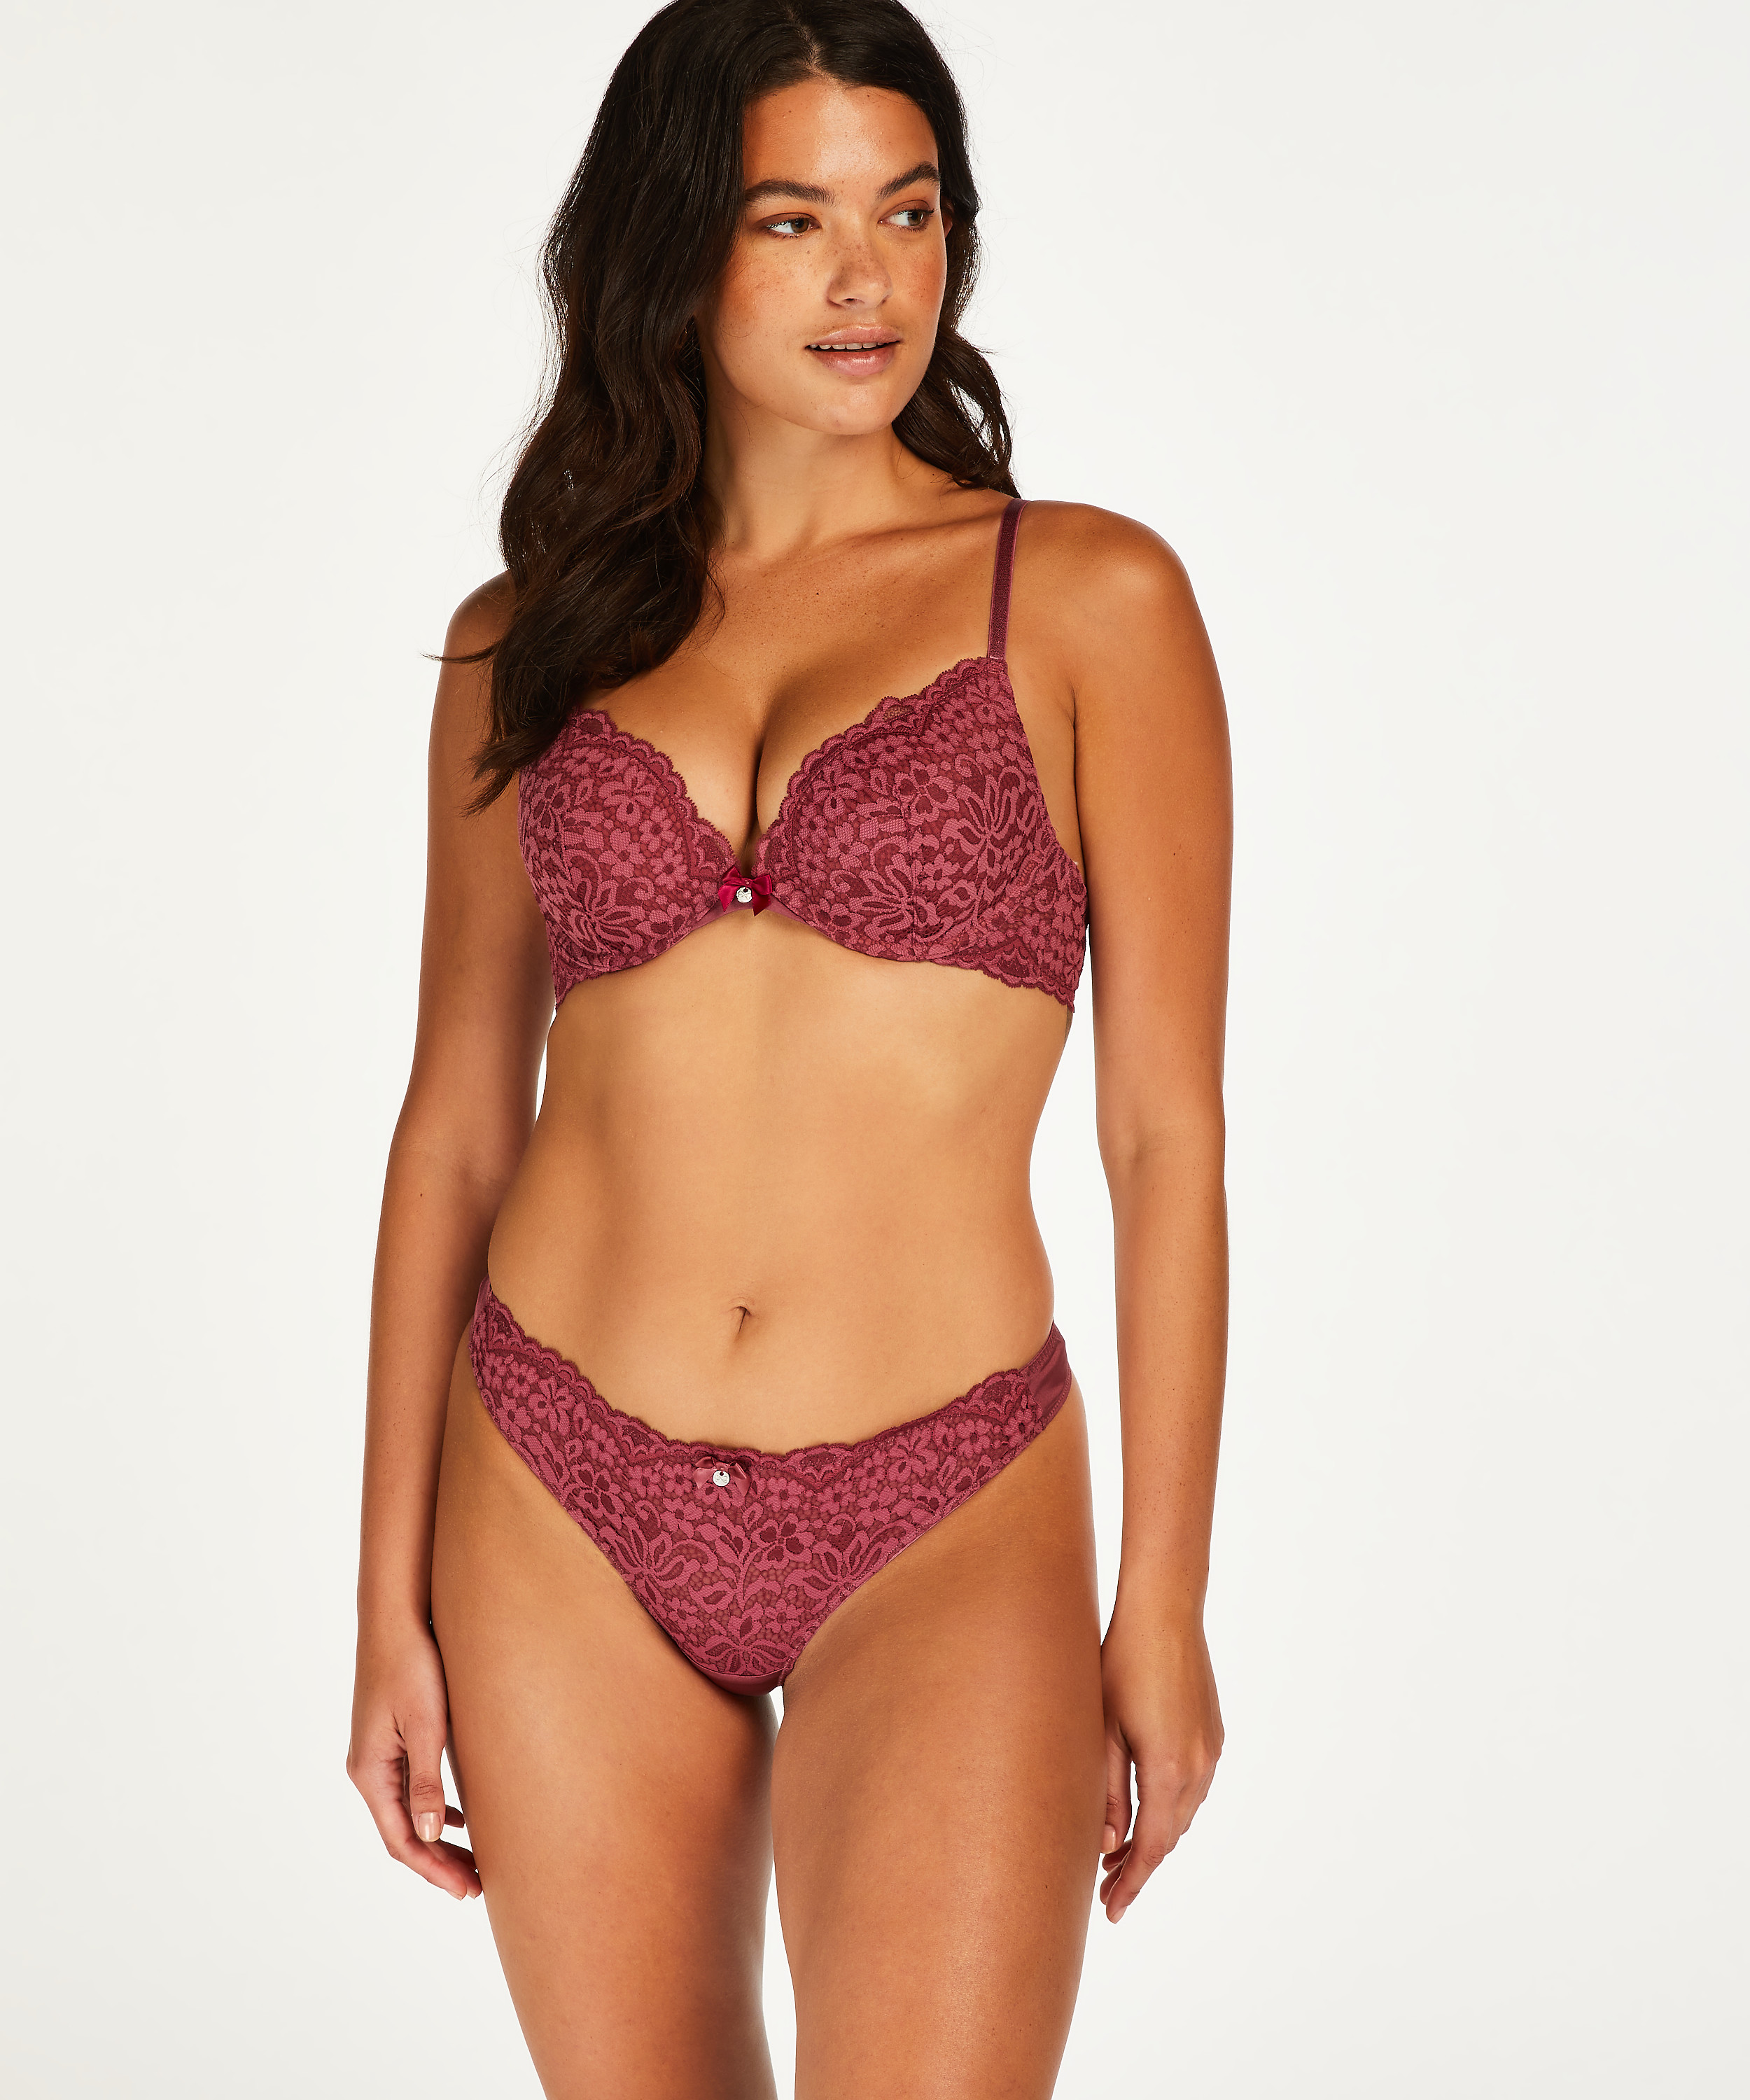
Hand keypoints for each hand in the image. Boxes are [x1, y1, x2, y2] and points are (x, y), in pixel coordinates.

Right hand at [347, 1616, 480, 1899]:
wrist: (396, 1616)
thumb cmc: (412, 1666)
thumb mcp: (426, 1726)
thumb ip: (427, 1782)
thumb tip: (432, 1835)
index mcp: (371, 1771)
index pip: (401, 1839)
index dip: (433, 1868)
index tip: (466, 1890)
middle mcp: (368, 1768)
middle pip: (403, 1831)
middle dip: (438, 1861)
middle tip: (477, 1885)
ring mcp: (378, 1753)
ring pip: (408, 1811)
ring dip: (438, 1838)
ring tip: (474, 1861)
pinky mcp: (392, 1737)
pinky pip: (411, 1788)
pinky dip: (435, 1809)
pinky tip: (461, 1816)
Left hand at [1097, 1602, 1222, 1921]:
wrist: (1165, 1610)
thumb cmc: (1122, 1662)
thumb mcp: (1103, 1728)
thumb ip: (1108, 1790)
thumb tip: (1109, 1844)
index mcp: (1168, 1769)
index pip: (1151, 1847)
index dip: (1130, 1882)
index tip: (1110, 1910)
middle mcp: (1198, 1766)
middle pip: (1170, 1836)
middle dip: (1138, 1865)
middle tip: (1106, 1890)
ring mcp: (1210, 1749)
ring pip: (1183, 1813)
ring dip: (1155, 1837)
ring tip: (1118, 1854)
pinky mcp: (1213, 1733)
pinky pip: (1193, 1787)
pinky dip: (1170, 1809)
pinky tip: (1148, 1809)